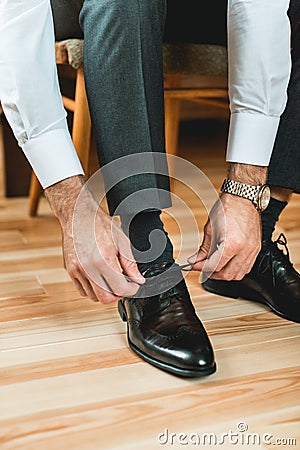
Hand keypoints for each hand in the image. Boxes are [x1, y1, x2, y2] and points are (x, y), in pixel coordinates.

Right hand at [45, 176, 143, 302]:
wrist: (77, 215)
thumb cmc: (98, 224)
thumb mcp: (121, 240)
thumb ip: (130, 263)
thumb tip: (138, 278)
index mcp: (103, 260)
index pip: (119, 288)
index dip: (130, 290)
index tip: (134, 285)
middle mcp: (88, 268)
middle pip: (105, 298)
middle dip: (118, 295)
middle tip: (124, 285)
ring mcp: (77, 270)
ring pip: (93, 297)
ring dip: (105, 293)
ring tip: (111, 281)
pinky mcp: (70, 270)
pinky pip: (82, 290)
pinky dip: (93, 290)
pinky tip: (99, 279)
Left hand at [188, 193, 261, 279]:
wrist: (243, 198)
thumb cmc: (228, 208)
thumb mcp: (210, 229)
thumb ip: (203, 249)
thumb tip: (196, 260)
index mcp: (232, 244)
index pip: (214, 266)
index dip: (201, 268)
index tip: (194, 265)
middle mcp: (245, 249)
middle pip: (226, 274)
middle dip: (212, 273)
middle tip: (202, 267)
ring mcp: (253, 250)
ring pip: (238, 274)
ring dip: (224, 274)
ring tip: (214, 267)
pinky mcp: (256, 248)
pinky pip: (247, 268)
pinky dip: (236, 270)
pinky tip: (228, 264)